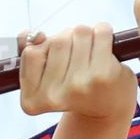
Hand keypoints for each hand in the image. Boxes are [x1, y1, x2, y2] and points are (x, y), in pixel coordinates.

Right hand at [17, 22, 136, 121]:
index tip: (56, 61)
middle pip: (56, 40)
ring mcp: (79, 86)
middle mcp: (54, 97)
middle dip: (67, 39)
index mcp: (33, 101)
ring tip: (90, 53)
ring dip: (86, 35)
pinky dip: (104, 31)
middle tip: (76, 56)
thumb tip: (35, 35)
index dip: (44, 48)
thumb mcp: (45, 74)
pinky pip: (101, 31)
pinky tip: (105, 48)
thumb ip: (30, 49)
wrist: (109, 107)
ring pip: (78, 32)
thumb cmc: (73, 86)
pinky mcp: (104, 74)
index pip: (31, 52)